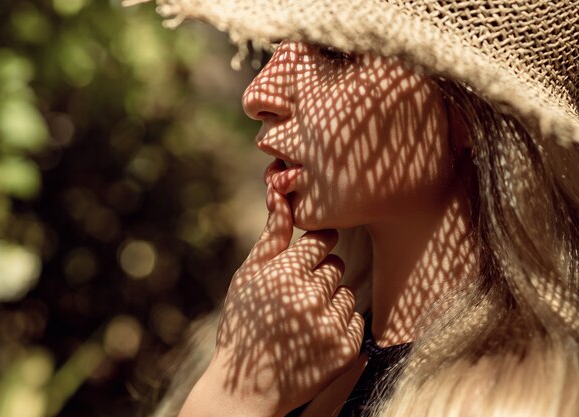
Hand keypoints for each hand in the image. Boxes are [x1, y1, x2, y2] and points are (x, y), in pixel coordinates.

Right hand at [206, 183, 364, 416]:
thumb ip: (271, 237)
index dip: (311, 250)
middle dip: (318, 276)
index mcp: (283, 274)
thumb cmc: (243, 323)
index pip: (321, 240)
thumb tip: (281, 194)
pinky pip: (355, 319)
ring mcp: (328, 326)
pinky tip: (313, 335)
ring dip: (330, 300)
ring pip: (346, 292)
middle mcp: (308, 298)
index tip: (303, 261)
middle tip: (295, 296)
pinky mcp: (344, 350)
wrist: (246, 388)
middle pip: (335, 265)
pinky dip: (338, 324)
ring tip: (302, 318)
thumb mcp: (248, 277)